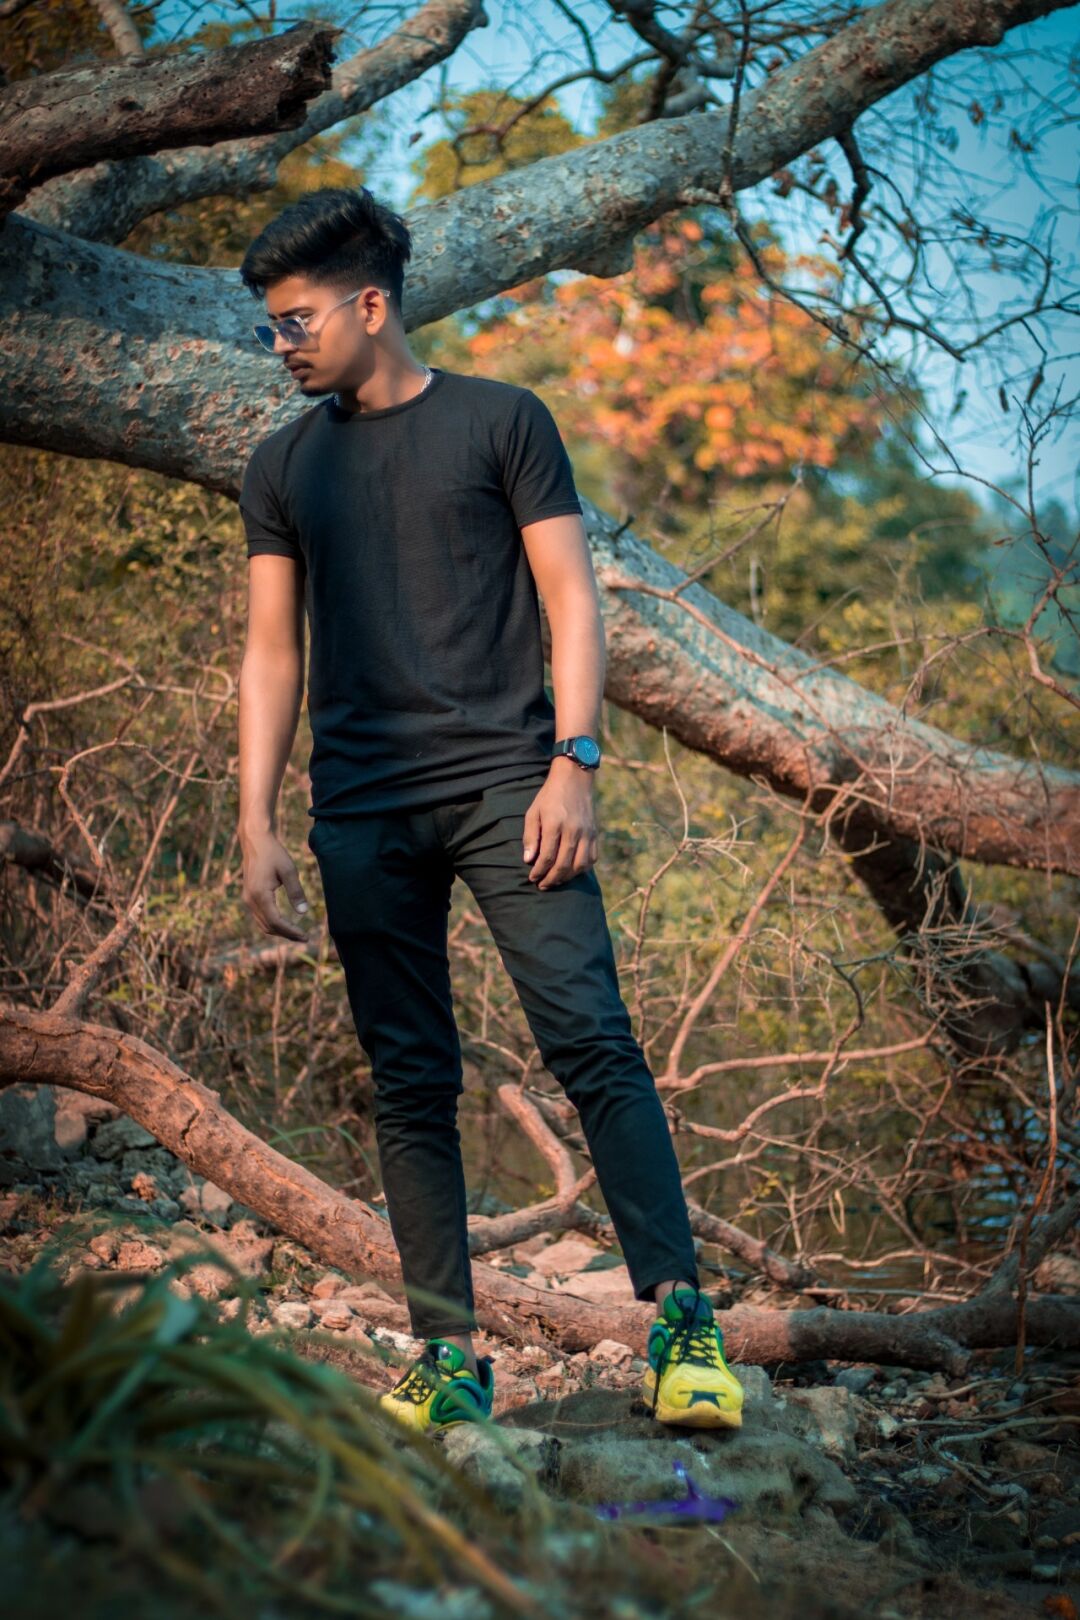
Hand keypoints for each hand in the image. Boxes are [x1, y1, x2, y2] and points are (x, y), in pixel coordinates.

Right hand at [241, 829, 311, 939]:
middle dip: (287, 934)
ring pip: (263, 924)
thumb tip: (303, 912)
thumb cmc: (273, 853)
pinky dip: (272, 923)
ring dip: (279, 931)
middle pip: (268, 926)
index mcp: (260, 895)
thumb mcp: (289, 870)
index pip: (276, 922)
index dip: (291, 932)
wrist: (254, 841)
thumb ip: (296, 891)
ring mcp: (247, 899)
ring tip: (297, 933)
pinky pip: (260, 916)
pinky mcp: (249, 896)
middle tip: (304, 938)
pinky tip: (285, 923)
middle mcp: (250, 900)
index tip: (305, 936)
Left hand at [522, 762, 597, 889]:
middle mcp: (573, 830)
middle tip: (542, 885)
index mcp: (555, 824)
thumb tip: (528, 860)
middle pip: (563, 865)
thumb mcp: (533, 812)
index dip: (538, 871)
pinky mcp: (595, 834)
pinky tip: (571, 871)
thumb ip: (530, 836)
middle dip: (551, 879)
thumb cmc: (549, 796)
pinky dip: (581, 869)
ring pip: (579, 866)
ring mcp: (587, 833)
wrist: (574, 778)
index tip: (532, 878)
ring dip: (566, 877)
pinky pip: (591, 859)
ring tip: (555, 880)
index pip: (547, 857)